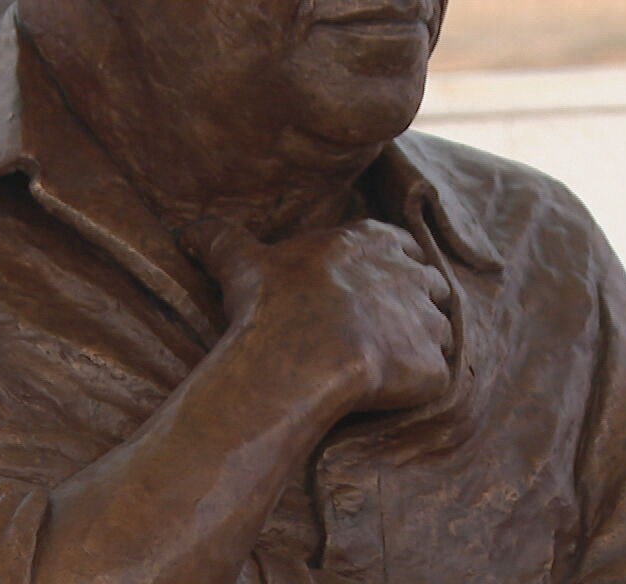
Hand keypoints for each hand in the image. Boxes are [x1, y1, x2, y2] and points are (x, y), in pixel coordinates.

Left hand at [0, 415, 110, 506]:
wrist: (160, 492)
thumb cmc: (114, 475)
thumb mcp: (82, 451)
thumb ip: (44, 446)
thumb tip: (1, 441)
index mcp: (60, 441)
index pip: (5, 433)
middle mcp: (59, 461)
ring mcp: (64, 488)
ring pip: (8, 480)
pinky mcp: (66, 512)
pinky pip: (23, 506)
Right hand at [181, 218, 453, 416]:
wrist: (295, 362)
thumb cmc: (270, 307)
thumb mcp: (239, 262)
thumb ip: (219, 239)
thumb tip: (186, 233)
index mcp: (374, 241)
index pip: (403, 247)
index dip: (392, 268)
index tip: (372, 290)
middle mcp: (411, 274)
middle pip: (430, 286)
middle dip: (415, 304)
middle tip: (381, 331)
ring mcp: (428, 321)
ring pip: (440, 330)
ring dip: (421, 344)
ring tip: (386, 365)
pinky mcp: (435, 367)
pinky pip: (436, 375)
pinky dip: (418, 384)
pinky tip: (387, 393)